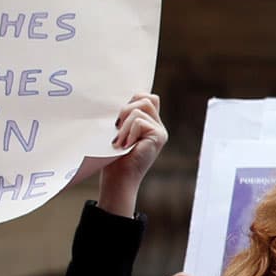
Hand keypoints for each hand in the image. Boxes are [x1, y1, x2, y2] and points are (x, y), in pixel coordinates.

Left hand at [96, 92, 165, 218]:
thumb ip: (126, 116)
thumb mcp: (119, 131)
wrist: (119, 178)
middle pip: (145, 98)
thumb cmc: (114, 156)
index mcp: (149, 123)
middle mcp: (158, 126)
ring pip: (140, 108)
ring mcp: (160, 131)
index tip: (118, 119)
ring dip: (125, 123)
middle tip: (117, 128)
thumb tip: (122, 100)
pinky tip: (125, 145)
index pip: (146, 97)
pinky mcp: (159, 136)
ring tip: (120, 140)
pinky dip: (128, 132)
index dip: (132, 100)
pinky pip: (139, 121)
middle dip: (126, 110)